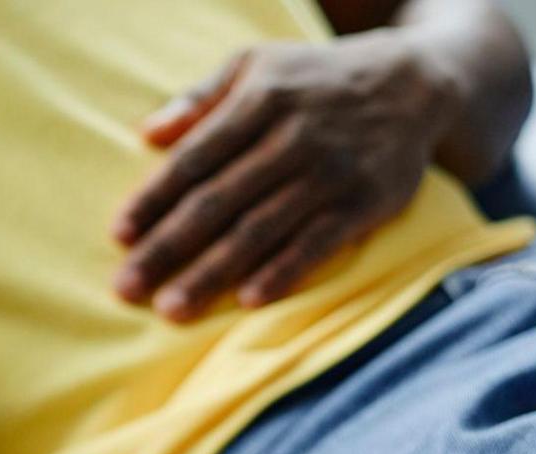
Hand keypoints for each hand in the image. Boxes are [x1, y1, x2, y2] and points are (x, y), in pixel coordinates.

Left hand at [110, 34, 462, 320]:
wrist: (416, 82)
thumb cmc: (315, 78)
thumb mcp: (257, 64)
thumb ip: (200, 97)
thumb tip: (147, 132)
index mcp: (260, 100)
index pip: (194, 158)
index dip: (154, 199)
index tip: (120, 235)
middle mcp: (293, 137)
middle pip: (218, 202)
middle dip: (168, 248)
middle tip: (127, 288)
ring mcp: (332, 172)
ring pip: (260, 229)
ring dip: (212, 272)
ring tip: (171, 308)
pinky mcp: (367, 201)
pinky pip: (318, 243)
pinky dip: (284, 271)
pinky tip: (247, 300)